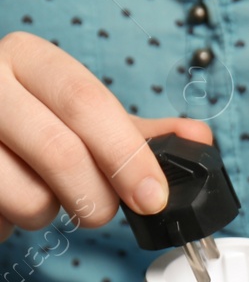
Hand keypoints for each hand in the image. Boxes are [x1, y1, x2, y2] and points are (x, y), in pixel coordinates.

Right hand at [0, 31, 212, 239]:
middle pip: (61, 152)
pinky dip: (10, 223)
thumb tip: (198, 139)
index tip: (153, 196)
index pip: (87, 102)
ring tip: (39, 193)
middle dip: (97, 196)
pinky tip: (6, 199)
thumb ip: (137, 131)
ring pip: (26, 196)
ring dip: (48, 213)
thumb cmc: (25, 120)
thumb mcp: (78, 115)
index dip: (127, 155)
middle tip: (103, 211)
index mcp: (29, 58)